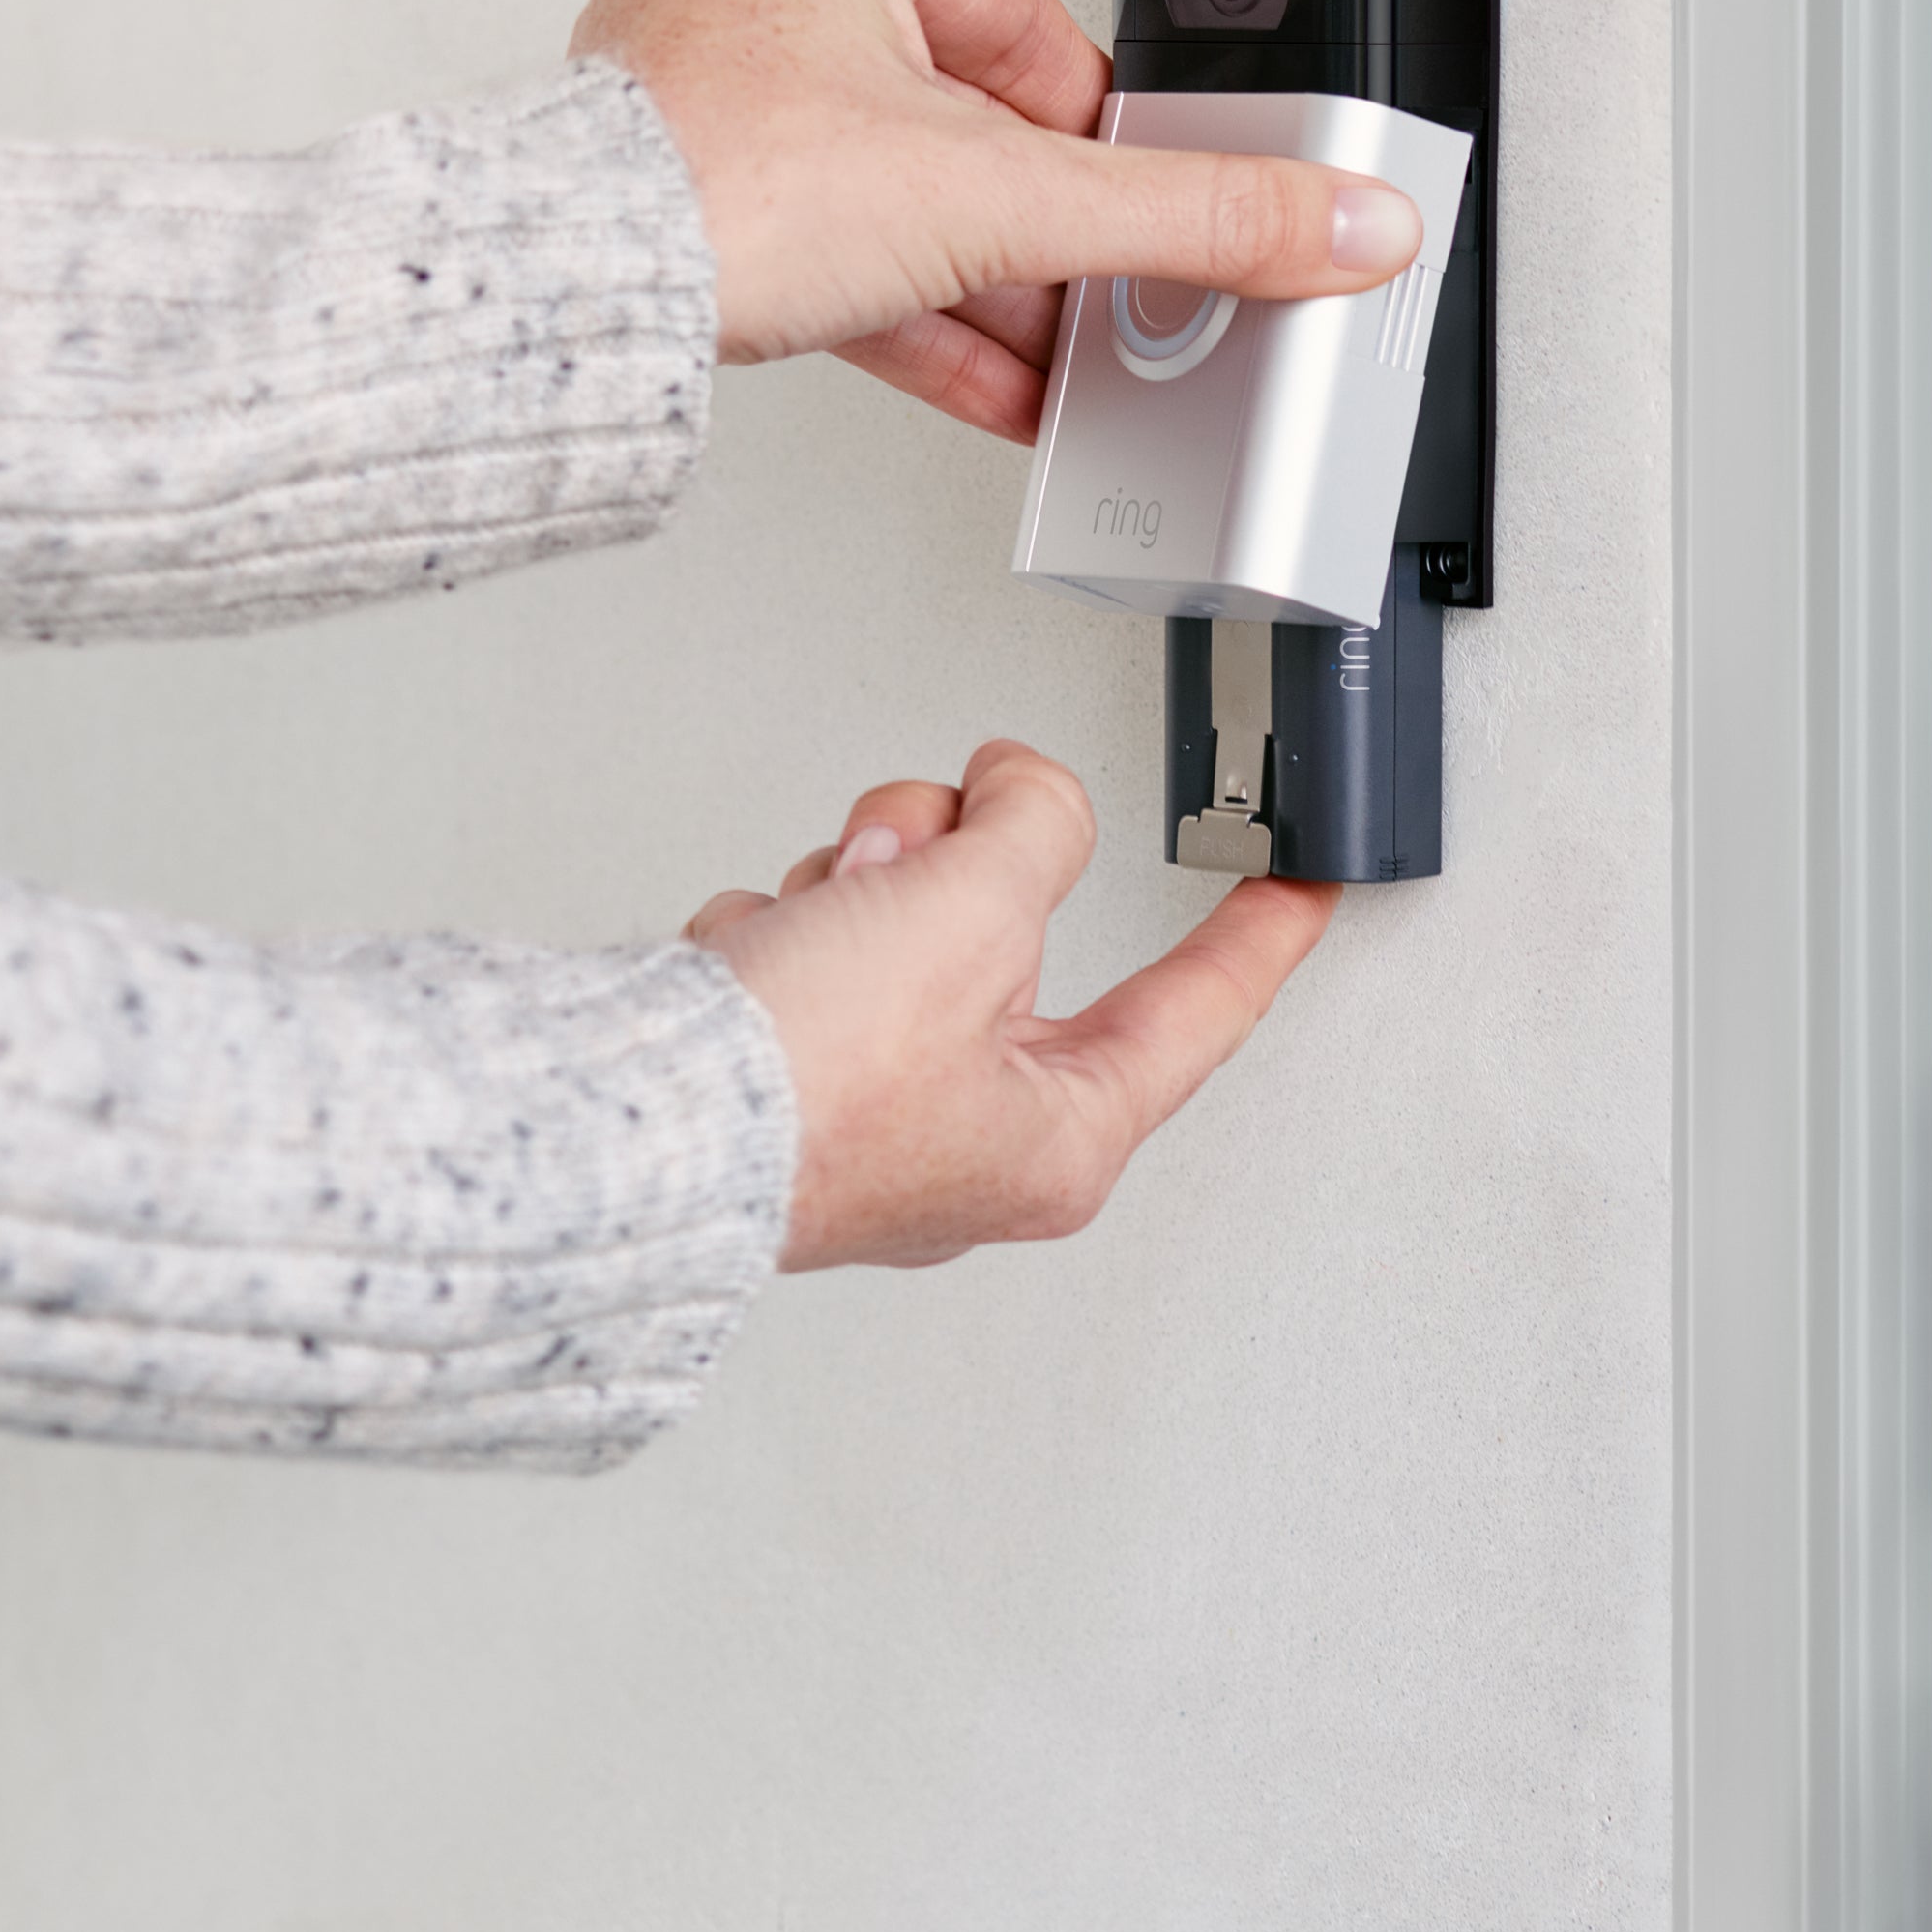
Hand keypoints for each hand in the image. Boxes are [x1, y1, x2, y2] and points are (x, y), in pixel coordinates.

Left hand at [572, 0, 1422, 441]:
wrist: (569, 302)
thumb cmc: (718, 185)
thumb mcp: (1002, 196)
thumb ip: (1183, 215)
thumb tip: (1332, 221)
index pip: (1021, 26)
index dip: (1097, 137)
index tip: (1144, 204)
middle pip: (951, 118)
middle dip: (1031, 231)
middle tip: (1099, 297)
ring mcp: (688, 79)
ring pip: (880, 189)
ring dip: (977, 285)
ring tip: (1055, 360)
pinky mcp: (664, 183)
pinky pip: (817, 241)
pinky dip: (902, 310)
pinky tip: (987, 385)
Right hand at [686, 741, 1336, 1271]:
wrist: (631, 1128)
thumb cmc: (802, 1088)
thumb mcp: (969, 913)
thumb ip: (1030, 827)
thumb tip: (1018, 789)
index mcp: (1057, 1138)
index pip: (1196, 1011)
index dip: (1256, 934)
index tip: (1300, 892)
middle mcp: (968, 1142)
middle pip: (1012, 931)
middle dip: (949, 864)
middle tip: (907, 855)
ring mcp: (867, 1113)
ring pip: (903, 919)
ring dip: (854, 884)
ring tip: (811, 925)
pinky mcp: (781, 1076)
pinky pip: (809, 947)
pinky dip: (777, 928)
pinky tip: (750, 960)